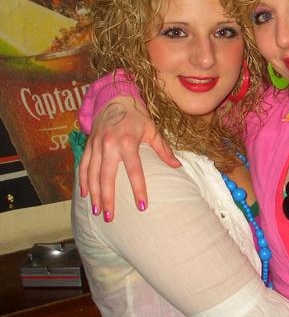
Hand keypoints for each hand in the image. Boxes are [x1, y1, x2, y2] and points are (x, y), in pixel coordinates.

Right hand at [78, 97, 179, 217]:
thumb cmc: (137, 116)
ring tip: (96, 211)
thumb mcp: (152, 130)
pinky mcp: (89, 144)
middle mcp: (109, 144)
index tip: (142, 206)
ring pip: (91, 174)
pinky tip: (85, 194)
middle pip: (107, 177)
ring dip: (94, 194)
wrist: (115, 99)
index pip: (134, 171)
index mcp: (127, 141)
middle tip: (109, 217)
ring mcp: (96, 145)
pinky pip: (83, 165)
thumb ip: (163, 150)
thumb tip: (177, 166)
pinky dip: (83, 180)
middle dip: (107, 199)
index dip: (139, 189)